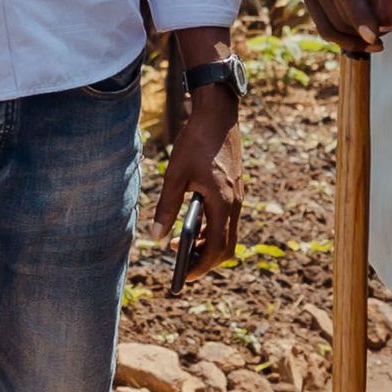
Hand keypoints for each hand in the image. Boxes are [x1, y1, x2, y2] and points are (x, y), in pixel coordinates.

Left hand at [155, 57, 244, 277]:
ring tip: (180, 246)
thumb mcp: (175, 175)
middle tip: (182, 266)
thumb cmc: (196, 142)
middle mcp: (234, 203)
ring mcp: (236, 197)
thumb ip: (166, 207)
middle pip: (227, 247)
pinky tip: (191, 224)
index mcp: (222, 202)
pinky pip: (226, 220)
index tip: (184, 276)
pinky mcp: (234, 190)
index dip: (201, 265)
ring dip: (207, 245)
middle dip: (206, 261)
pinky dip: (211, 230)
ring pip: (227, 234)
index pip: (217, 246)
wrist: (218, 115)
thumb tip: (155, 238)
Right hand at [293, 0, 391, 45]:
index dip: (358, 13)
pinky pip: (322, 25)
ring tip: (379, 33)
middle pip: (338, 9)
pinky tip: (362, 42)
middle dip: (364, 29)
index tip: (374, 36)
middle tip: (391, 30)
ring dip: (355, 36)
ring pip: (330, 22)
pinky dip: (342, 39)